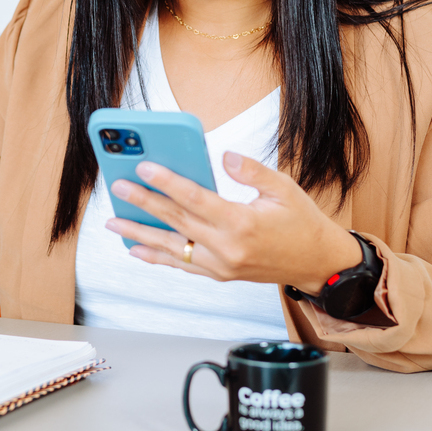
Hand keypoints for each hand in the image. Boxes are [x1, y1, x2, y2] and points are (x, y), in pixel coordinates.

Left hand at [105, 153, 362, 294]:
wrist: (318, 264)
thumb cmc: (302, 222)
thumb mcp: (284, 189)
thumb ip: (252, 171)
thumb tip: (224, 156)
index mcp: (242, 223)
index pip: (195, 199)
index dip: (168, 182)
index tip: (144, 168)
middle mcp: (227, 248)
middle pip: (176, 222)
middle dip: (144, 204)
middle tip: (118, 188)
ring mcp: (221, 265)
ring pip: (172, 248)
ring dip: (140, 234)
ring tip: (113, 222)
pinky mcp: (220, 274)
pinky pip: (182, 266)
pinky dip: (157, 258)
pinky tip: (136, 249)